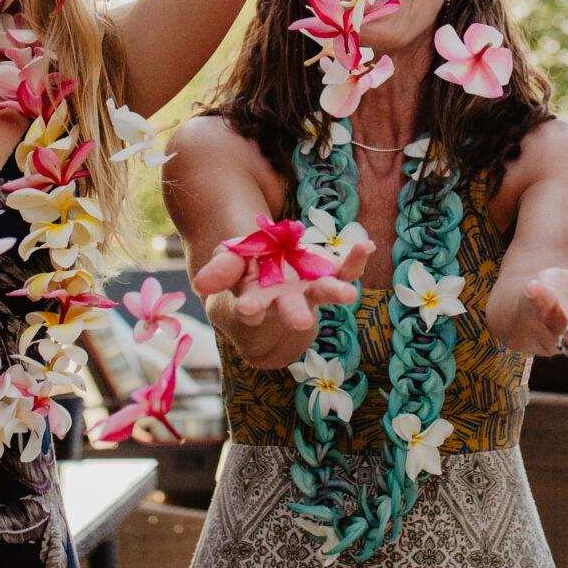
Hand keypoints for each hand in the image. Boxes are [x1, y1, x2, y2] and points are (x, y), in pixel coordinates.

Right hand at [190, 234, 370, 335]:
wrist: (265, 255)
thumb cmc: (243, 263)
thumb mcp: (226, 259)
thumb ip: (219, 269)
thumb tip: (200, 284)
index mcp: (255, 300)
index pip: (252, 308)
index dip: (250, 309)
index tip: (248, 311)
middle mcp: (284, 300)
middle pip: (290, 309)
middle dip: (295, 314)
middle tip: (301, 322)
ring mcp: (308, 288)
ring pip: (323, 293)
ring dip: (335, 293)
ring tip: (348, 295)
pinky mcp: (327, 272)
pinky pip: (344, 269)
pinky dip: (356, 259)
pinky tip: (366, 246)